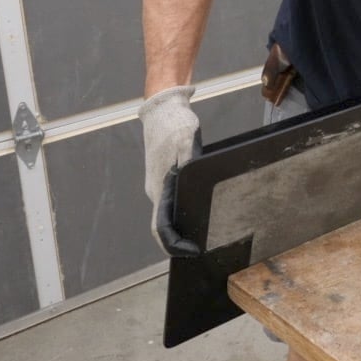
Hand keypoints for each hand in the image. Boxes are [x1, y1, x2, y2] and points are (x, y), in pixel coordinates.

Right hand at [139, 85, 201, 255]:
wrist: (162, 109)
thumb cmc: (174, 125)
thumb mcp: (186, 143)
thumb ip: (189, 165)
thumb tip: (190, 185)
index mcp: (159, 188)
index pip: (160, 228)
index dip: (175, 246)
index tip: (193, 251)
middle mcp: (155, 191)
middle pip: (164, 227)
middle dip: (181, 242)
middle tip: (205, 247)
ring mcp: (158, 185)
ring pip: (167, 216)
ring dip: (182, 230)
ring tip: (205, 234)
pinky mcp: (163, 178)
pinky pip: (170, 204)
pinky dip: (182, 215)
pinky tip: (200, 213)